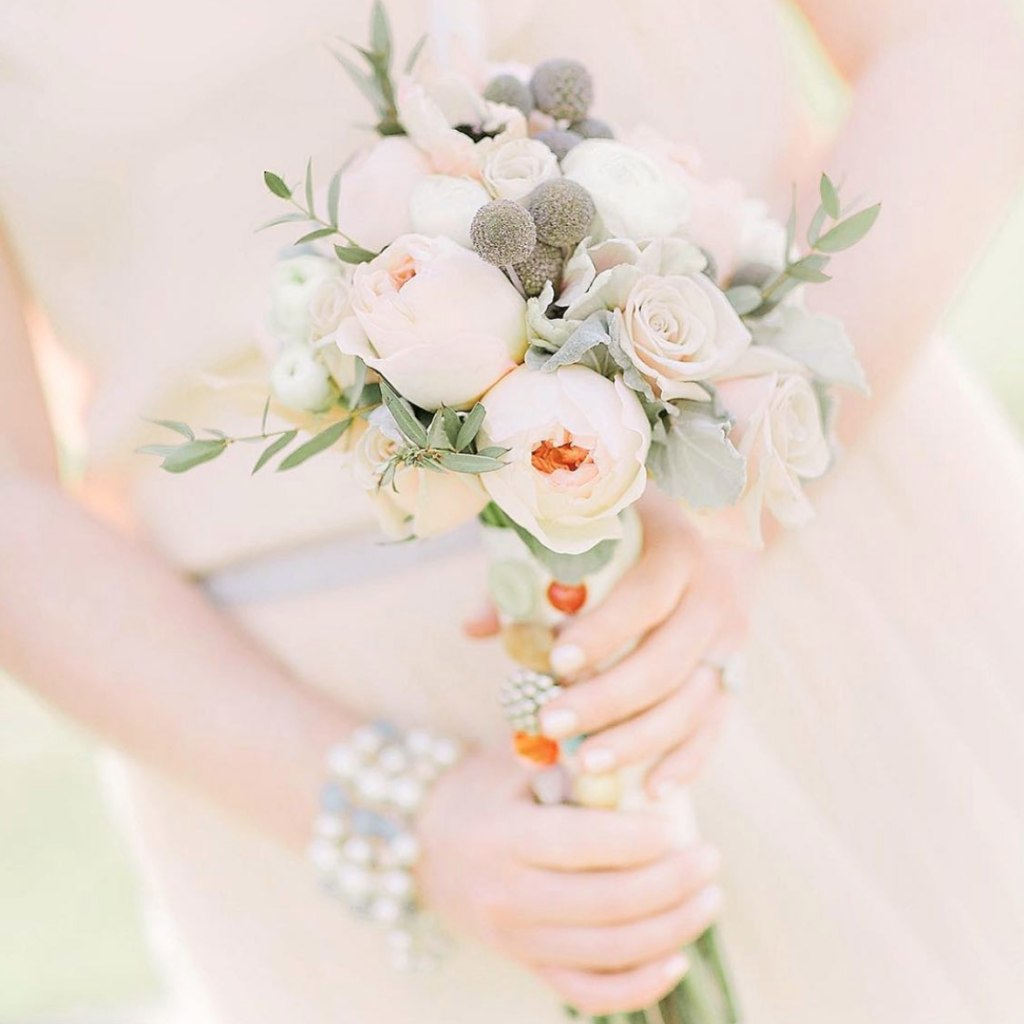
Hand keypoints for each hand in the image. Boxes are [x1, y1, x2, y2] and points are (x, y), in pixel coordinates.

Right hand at [417, 746, 722, 1014]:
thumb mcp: (509, 765)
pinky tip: (677, 959)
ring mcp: (518, 940)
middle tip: (710, 858)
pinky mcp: (528, 965)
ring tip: (709, 899)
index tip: (676, 825)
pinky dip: (638, 985)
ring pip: (607, 951)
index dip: (636, 839)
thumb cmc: (480, 794)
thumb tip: (626, 755)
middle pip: (605, 904)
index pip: (581, 844)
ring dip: (670, 930)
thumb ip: (564, 761)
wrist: (423, 848)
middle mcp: (508, 896)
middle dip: (670, 884)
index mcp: (503, 838)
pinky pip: (589, 991)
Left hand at [466, 493, 759, 796]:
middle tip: (551, 724)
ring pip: (692, 703)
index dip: (604, 632)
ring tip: (585, 763)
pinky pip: (714, 726)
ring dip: (639, 740)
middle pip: (667, 661)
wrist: (714, 532)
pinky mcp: (732, 675)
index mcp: (675, 549)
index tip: (557, 662)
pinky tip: (650, 788)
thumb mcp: (585, 536)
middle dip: (607, 699)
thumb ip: (530, 577)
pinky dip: (686, 761)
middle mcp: (711, 597)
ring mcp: (728, 642)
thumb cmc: (628, 534)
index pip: (645, 596)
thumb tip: (473, 627)